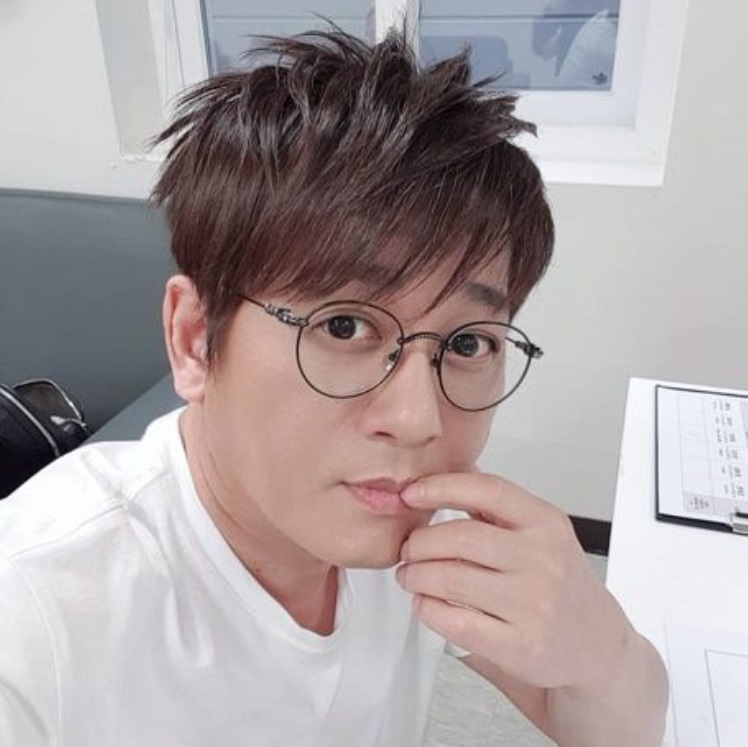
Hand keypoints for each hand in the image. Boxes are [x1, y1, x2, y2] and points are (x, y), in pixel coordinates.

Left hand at [396, 472, 630, 691]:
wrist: (598, 646)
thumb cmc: (562, 586)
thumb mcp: (543, 534)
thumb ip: (498, 507)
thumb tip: (454, 473)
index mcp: (546, 523)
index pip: (488, 489)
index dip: (441, 487)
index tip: (412, 493)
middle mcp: (544, 559)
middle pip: (460, 536)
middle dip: (419, 542)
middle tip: (407, 549)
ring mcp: (534, 604)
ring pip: (451, 579)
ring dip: (416, 576)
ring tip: (410, 576)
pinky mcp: (520, 646)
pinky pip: (455, 622)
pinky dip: (428, 610)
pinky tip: (426, 604)